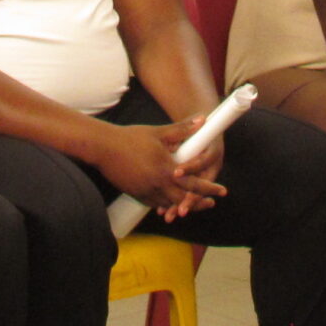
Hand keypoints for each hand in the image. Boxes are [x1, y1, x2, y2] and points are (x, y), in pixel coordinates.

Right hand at [91, 124, 224, 216]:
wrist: (104, 148)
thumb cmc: (131, 138)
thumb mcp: (159, 132)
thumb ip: (183, 129)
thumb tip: (202, 119)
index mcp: (166, 169)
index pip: (194, 183)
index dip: (209, 188)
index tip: (221, 191)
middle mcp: (158, 184)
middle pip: (184, 200)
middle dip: (199, 202)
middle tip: (210, 202)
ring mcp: (146, 192)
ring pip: (170, 204)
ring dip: (183, 205)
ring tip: (192, 205)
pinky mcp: (136, 195)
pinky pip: (155, 204)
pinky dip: (166, 205)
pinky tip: (170, 203)